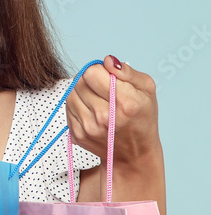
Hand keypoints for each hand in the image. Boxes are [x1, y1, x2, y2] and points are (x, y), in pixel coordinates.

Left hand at [67, 56, 165, 214]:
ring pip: (70, 94)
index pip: (91, 73)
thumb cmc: (142, 117)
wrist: (134, 153)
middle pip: (79, 82)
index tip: (107, 78)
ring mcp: (89, 128)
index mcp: (125, 103)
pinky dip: (77, 106)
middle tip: (102, 89)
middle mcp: (105, 117)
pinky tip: (92, 111)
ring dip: (81, 93)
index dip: (98, 71)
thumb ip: (127, 72)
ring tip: (97, 99)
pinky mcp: (77, 135)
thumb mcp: (146, 90)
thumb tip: (108, 60)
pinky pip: (68, 109)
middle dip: (89, 81)